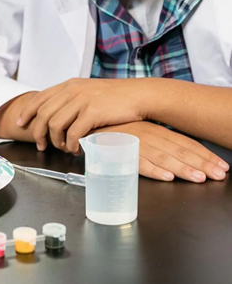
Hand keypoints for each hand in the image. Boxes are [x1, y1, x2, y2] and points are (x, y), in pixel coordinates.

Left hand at [17, 78, 150, 151]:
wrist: (138, 95)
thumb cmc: (114, 97)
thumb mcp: (87, 91)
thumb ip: (71, 99)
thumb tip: (54, 115)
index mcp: (68, 85)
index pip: (39, 98)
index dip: (27, 112)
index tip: (21, 124)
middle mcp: (72, 91)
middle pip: (43, 114)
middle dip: (38, 133)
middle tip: (41, 146)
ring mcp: (82, 101)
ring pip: (55, 125)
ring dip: (56, 141)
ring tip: (63, 148)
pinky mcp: (93, 113)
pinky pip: (73, 133)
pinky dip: (71, 145)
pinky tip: (75, 150)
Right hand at [94, 122, 228, 182]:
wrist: (84, 124)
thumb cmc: (113, 131)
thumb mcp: (139, 131)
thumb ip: (157, 142)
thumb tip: (182, 156)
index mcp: (155, 130)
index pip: (186, 142)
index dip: (204, 155)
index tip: (220, 166)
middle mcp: (147, 134)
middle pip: (179, 150)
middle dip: (201, 163)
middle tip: (217, 174)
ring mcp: (133, 142)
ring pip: (162, 156)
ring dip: (181, 168)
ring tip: (197, 178)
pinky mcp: (118, 151)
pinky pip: (138, 162)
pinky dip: (152, 169)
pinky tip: (166, 176)